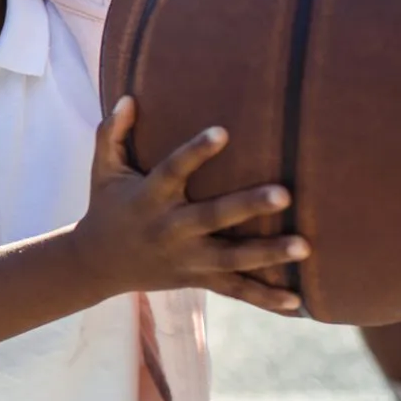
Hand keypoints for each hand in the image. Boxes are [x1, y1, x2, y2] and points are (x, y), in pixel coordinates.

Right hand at [72, 97, 307, 314]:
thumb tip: (128, 97)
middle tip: (286, 194)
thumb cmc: (106, 207)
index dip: (196, 151)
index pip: (173, 171)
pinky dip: (265, 298)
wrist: (96, 264)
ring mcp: (186, 259)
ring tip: (305, 246)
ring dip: (269, 254)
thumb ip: (111, 133)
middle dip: (248, 206)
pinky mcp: (197, 279)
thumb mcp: (103, 170)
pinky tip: (299, 303)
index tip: (223, 132)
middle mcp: (169, 229)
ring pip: (232, 258)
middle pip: (212, 217)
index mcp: (148, 198)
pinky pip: (235, 290)